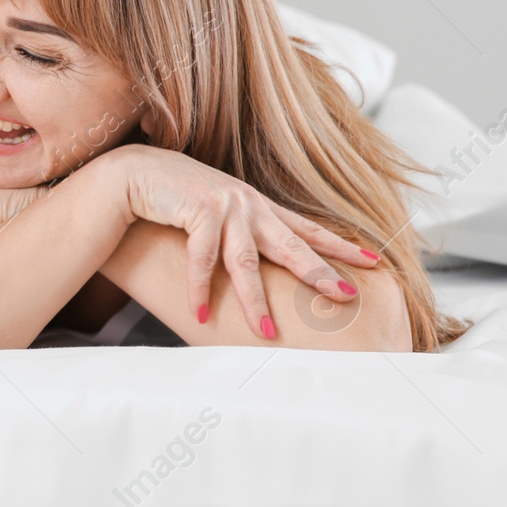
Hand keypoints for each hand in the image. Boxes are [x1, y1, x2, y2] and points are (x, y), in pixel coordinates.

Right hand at [97, 144, 380, 337]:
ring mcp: (224, 206)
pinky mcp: (198, 209)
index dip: (338, 246)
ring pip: (246, 262)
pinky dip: (200, 288)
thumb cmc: (172, 197)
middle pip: (292, 246)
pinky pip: (203, 258)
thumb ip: (238, 233)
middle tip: (346, 296)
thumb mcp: (215, 213)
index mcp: (257, 206)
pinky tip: (200, 313)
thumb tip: (253, 266)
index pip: (306, 229)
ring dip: (254, 301)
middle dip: (319, 273)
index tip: (372, 260)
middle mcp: (248, 204)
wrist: (134, 172)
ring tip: (266, 334)